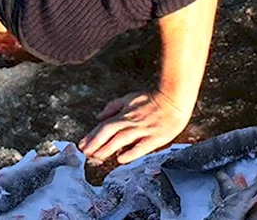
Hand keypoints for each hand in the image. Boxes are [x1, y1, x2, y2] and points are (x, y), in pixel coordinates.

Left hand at [77, 90, 192, 165]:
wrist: (174, 98)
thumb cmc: (152, 99)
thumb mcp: (129, 98)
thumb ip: (113, 107)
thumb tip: (99, 116)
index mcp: (125, 113)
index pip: (104, 125)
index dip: (92, 135)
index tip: (82, 145)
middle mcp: (131, 121)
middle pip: (109, 133)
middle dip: (95, 144)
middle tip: (85, 154)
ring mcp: (143, 129)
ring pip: (121, 140)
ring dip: (107, 149)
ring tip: (96, 158)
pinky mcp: (155, 137)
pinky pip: (141, 146)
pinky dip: (130, 153)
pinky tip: (120, 160)